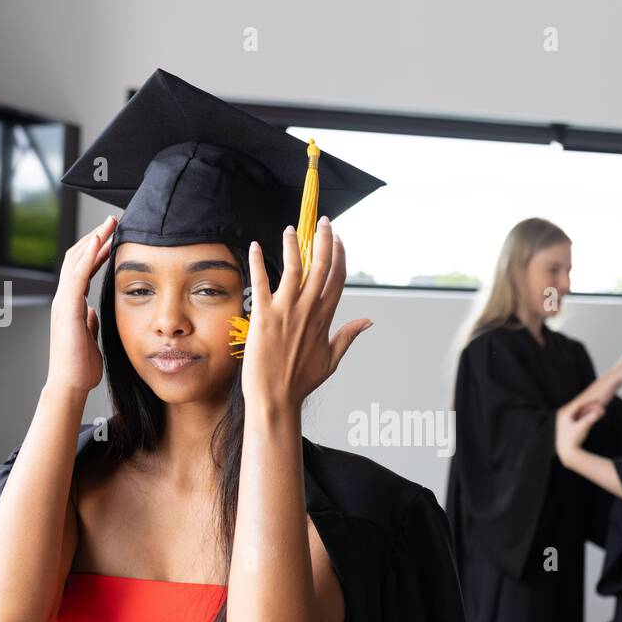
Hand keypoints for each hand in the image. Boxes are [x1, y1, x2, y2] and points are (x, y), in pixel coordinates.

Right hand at [47, 215, 115, 395]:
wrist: (70, 385)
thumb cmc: (80, 367)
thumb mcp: (90, 338)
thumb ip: (90, 323)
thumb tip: (93, 313)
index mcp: (71, 304)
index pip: (82, 269)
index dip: (95, 251)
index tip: (111, 237)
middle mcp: (64, 299)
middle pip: (76, 257)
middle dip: (94, 237)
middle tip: (112, 221)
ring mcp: (63, 302)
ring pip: (75, 260)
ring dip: (93, 239)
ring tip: (110, 223)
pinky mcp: (67, 308)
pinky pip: (77, 275)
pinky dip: (88, 256)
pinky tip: (99, 242)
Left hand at [242, 217, 370, 412]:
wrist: (275, 398)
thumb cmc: (301, 382)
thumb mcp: (331, 360)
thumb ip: (348, 336)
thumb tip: (368, 321)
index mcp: (325, 319)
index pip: (337, 279)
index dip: (340, 256)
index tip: (339, 239)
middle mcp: (308, 311)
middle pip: (321, 267)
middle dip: (324, 240)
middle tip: (323, 222)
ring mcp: (286, 311)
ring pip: (294, 268)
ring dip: (293, 245)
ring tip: (291, 229)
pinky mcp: (264, 315)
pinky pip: (261, 282)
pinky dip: (256, 262)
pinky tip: (253, 246)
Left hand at [555, 400, 604, 461]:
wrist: (566, 452)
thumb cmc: (573, 440)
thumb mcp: (583, 427)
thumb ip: (591, 418)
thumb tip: (600, 412)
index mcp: (564, 414)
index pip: (578, 405)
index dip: (589, 402)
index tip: (598, 400)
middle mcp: (563, 416)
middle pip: (578, 408)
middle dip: (590, 406)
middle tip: (599, 402)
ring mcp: (564, 421)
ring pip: (578, 413)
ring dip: (588, 411)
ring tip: (597, 409)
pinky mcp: (567, 426)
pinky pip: (577, 418)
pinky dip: (585, 417)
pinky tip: (591, 416)